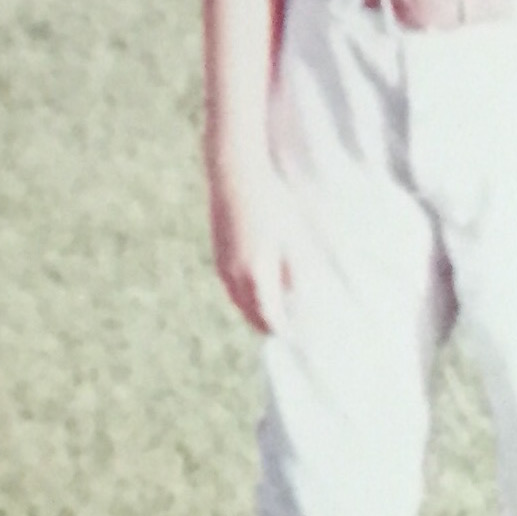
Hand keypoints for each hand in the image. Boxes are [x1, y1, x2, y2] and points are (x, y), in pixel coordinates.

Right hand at [208, 156, 291, 336]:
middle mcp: (235, 275)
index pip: (270, 317)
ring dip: (255, 310)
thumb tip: (293, 297)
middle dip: (269, 325)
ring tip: (276, 313)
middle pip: (251, 315)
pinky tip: (259, 289)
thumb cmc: (271, 205)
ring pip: (239, 302)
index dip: (284, 330)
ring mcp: (223, 266)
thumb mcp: (291, 240)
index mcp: (257, 274)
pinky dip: (246, 295)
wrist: (234, 178)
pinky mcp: (218, 256)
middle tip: (289, 330)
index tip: (298, 338)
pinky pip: (232, 287)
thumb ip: (291, 273)